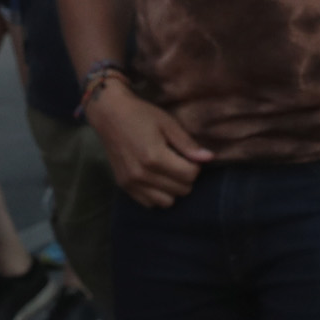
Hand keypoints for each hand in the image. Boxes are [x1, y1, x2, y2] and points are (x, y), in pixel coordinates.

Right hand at [88, 83, 212, 207]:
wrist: (110, 115)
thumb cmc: (141, 115)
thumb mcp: (168, 123)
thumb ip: (187, 144)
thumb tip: (209, 158)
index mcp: (155, 157)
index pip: (190, 175)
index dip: (196, 166)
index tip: (189, 155)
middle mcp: (142, 175)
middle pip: (181, 190)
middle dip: (186, 177)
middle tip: (179, 162)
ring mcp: (131, 183)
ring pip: (167, 202)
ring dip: (173, 189)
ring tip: (169, 172)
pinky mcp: (124, 186)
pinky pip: (149, 203)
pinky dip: (158, 195)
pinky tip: (157, 179)